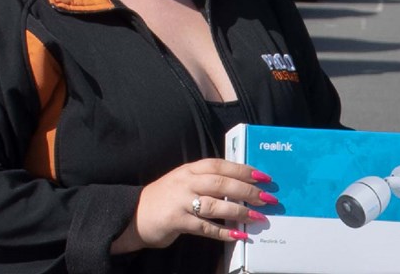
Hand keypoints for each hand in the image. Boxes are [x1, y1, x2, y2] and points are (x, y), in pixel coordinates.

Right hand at [112, 158, 276, 253]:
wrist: (133, 215)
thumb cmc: (166, 199)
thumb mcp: (184, 182)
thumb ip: (207, 181)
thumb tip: (241, 186)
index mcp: (190, 170)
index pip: (220, 165)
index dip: (244, 169)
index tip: (264, 176)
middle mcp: (186, 182)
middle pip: (222, 183)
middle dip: (248, 191)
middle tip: (267, 198)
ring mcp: (180, 201)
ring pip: (216, 205)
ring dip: (240, 211)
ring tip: (257, 217)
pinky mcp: (176, 221)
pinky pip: (205, 227)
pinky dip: (223, 232)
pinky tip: (237, 235)